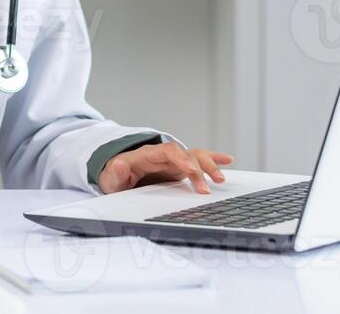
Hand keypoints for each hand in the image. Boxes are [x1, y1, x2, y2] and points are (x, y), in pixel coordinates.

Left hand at [98, 143, 233, 194]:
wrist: (119, 175)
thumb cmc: (117, 177)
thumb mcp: (111, 178)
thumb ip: (116, 172)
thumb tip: (120, 164)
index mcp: (148, 155)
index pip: (167, 151)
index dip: (180, 159)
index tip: (191, 169)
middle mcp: (164, 155)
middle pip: (186, 155)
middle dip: (199, 169)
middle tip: (207, 188)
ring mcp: (174, 161)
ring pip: (196, 156)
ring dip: (210, 165)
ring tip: (221, 179)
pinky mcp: (181, 168)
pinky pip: (199, 160)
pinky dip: (214, 159)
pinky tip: (228, 160)